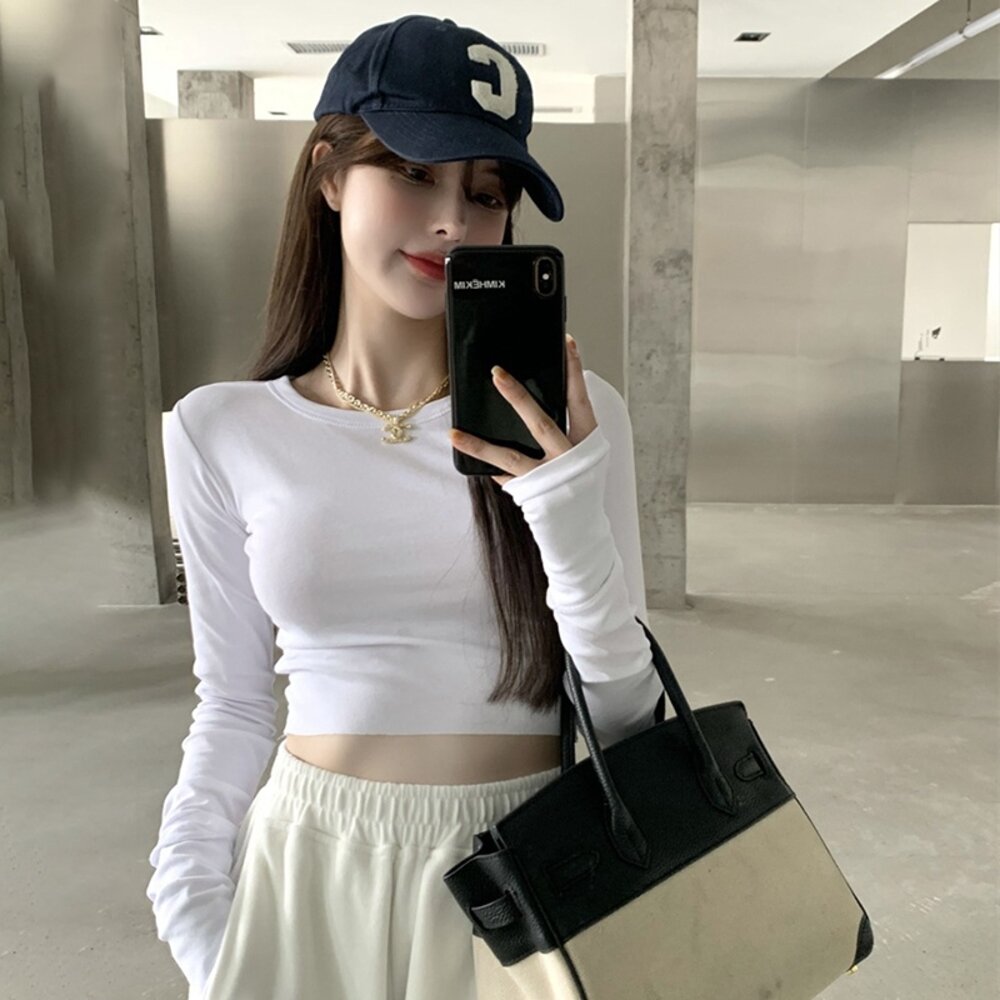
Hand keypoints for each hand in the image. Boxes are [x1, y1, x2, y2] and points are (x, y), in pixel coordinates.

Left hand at [448, 334, 598, 486]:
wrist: (581, 529)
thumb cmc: (580, 483)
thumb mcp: (584, 453)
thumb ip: (564, 429)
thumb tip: (527, 401)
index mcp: (587, 442)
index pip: (580, 400)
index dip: (574, 372)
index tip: (567, 342)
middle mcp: (569, 459)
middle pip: (540, 423)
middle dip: (518, 397)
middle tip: (497, 374)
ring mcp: (548, 478)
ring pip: (510, 457)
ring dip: (480, 445)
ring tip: (455, 433)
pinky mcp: (531, 494)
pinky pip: (503, 476)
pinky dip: (487, 465)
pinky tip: (467, 453)